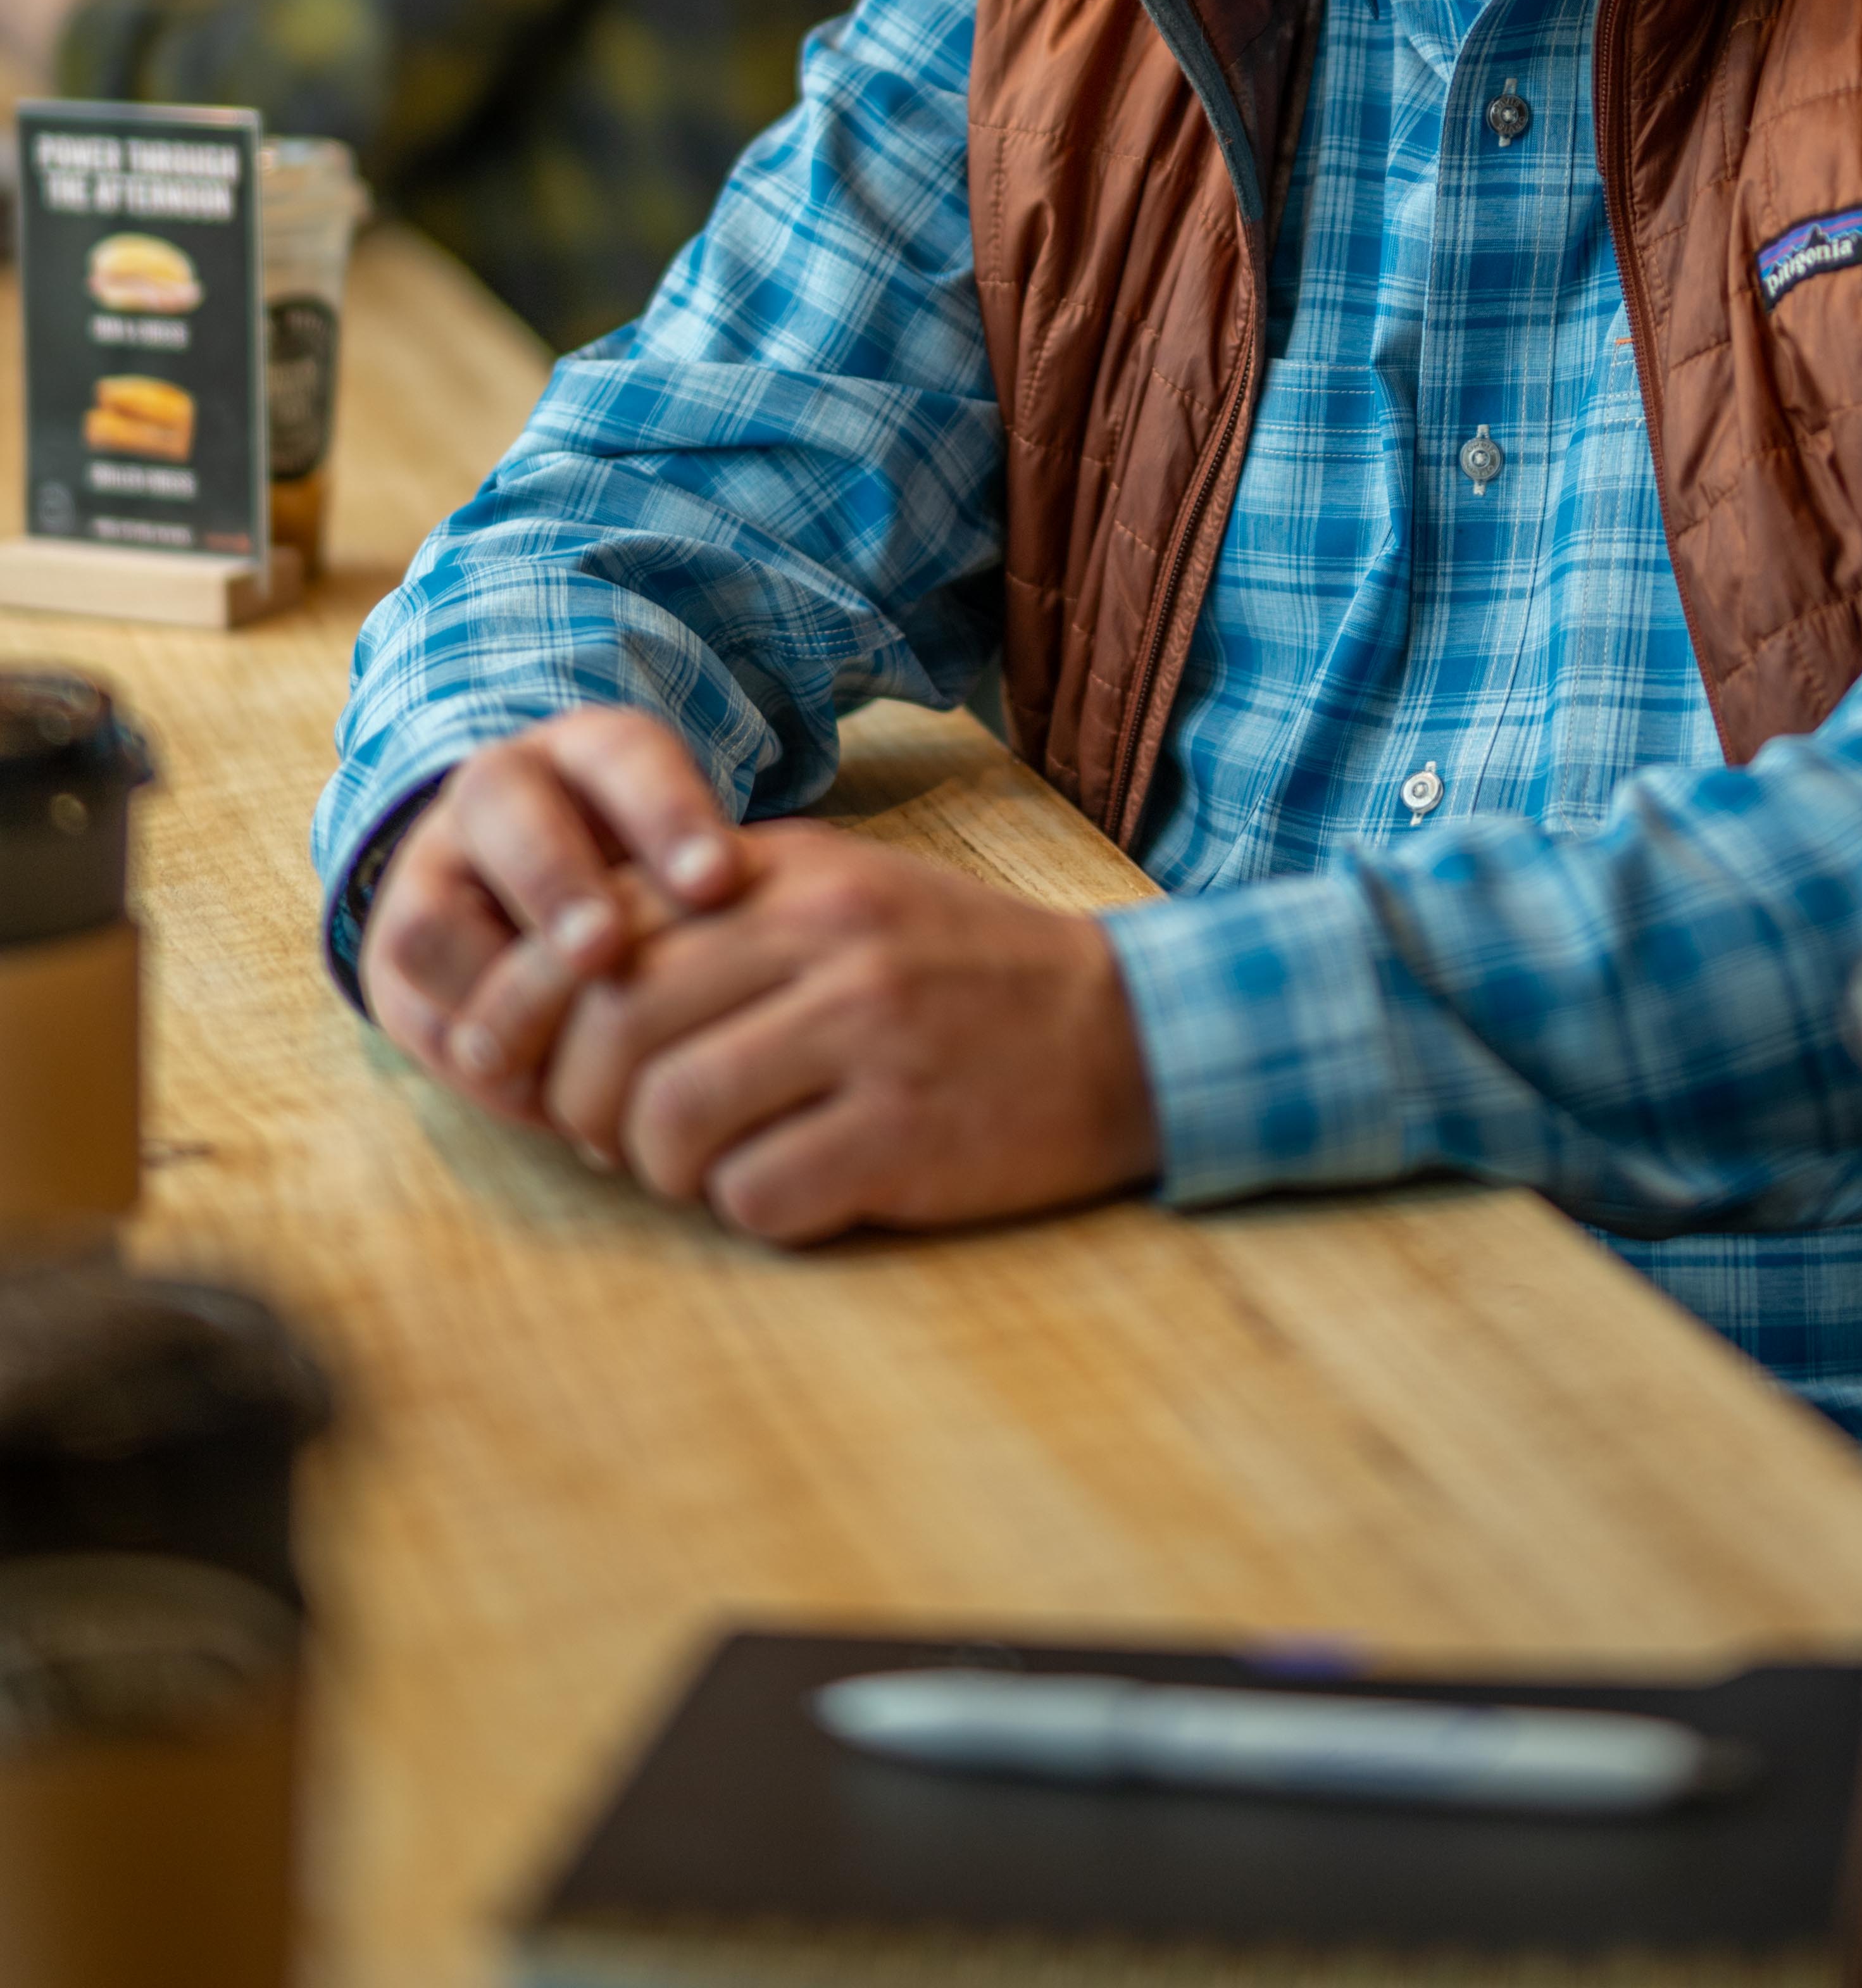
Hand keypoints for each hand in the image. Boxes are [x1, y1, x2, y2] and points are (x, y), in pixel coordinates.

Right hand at [360, 703, 745, 1119]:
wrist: (525, 890)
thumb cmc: (647, 879)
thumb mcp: (687, 859)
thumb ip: (711, 897)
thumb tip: (768, 971)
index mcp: (589, 754)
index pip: (626, 758)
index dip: (670, 817)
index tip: (719, 881)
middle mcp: (498, 792)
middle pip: (507, 812)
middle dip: (558, 886)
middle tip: (606, 951)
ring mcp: (432, 871)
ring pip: (432, 922)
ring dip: (503, 995)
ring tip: (563, 1056)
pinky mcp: (395, 956)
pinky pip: (421, 1013)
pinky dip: (485, 1058)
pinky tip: (547, 1099)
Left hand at [474, 821, 1160, 1241]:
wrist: (1123, 1030)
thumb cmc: (957, 973)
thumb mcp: (836, 897)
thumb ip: (710, 915)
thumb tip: (560, 975)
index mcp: (790, 875)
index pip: (599, 928)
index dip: (526, 1007)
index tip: (515, 1062)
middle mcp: (824, 939)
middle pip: (615, 1027)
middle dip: (580, 1104)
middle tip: (616, 1136)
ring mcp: (868, 1035)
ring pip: (670, 1118)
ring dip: (660, 1168)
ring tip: (705, 1166)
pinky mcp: (905, 1133)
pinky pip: (758, 1194)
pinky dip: (750, 1209)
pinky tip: (792, 1189)